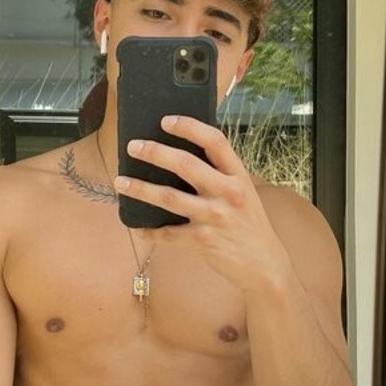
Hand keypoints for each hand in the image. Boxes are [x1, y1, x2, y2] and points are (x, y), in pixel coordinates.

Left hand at [116, 115, 292, 291]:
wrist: (264, 264)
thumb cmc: (248, 224)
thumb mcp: (243, 193)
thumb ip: (220, 175)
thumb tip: (182, 157)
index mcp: (238, 175)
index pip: (215, 141)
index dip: (189, 127)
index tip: (166, 121)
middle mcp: (228, 193)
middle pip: (186, 164)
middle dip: (155, 153)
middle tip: (133, 147)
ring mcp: (215, 217)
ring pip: (169, 198)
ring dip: (141, 189)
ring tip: (121, 182)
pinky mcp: (203, 241)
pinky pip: (169, 234)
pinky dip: (150, 232)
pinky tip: (138, 228)